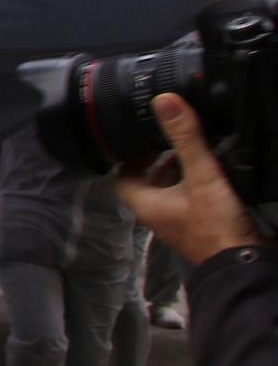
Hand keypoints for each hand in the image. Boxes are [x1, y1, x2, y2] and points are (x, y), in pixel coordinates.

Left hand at [115, 93, 267, 266]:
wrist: (242, 263)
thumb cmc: (216, 226)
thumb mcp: (201, 176)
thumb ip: (185, 139)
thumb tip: (165, 102)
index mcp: (145, 204)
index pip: (122, 175)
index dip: (129, 156)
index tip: (143, 137)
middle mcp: (156, 214)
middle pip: (147, 181)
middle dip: (158, 159)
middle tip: (172, 139)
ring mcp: (176, 222)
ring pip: (170, 190)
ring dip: (179, 170)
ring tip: (195, 149)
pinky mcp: (197, 225)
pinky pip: (189, 199)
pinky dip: (196, 183)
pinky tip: (214, 171)